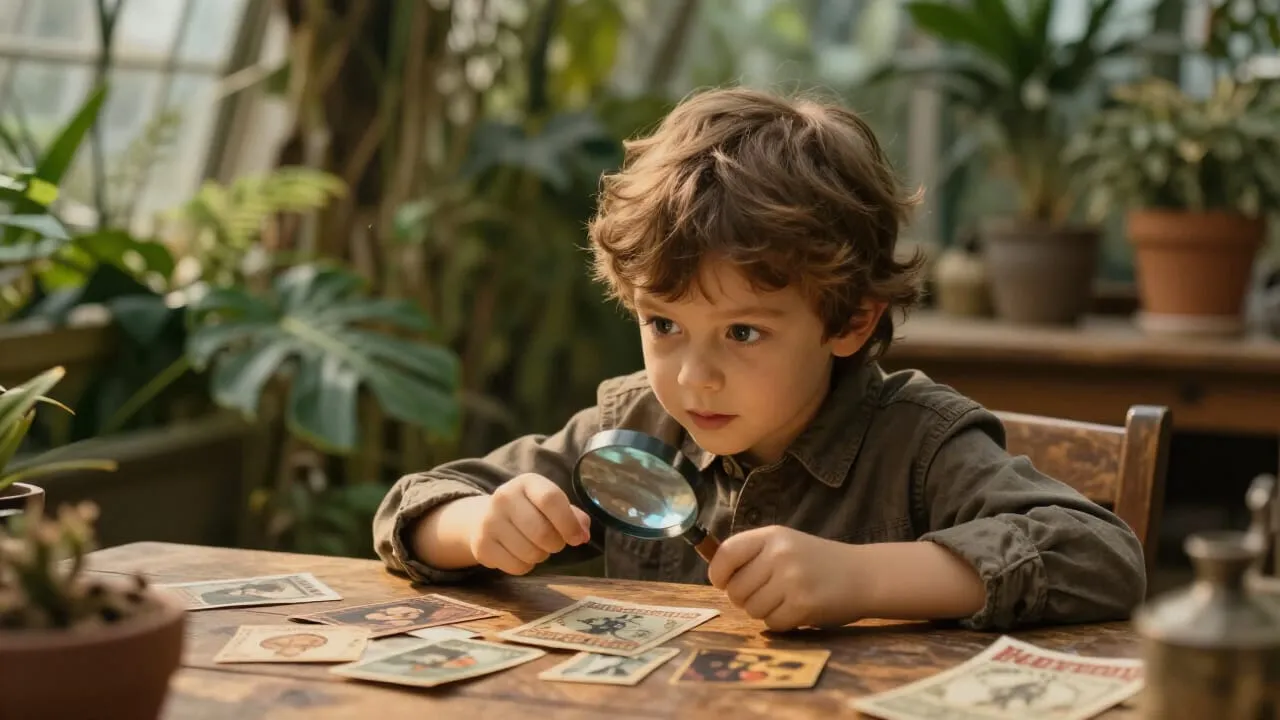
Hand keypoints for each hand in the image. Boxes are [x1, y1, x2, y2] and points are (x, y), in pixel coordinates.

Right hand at [468, 473, 591, 575]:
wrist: (484, 518)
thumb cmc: (527, 510)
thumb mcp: (549, 503)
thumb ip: (572, 515)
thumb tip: (583, 534)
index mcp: (526, 482)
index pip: (551, 500)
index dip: (569, 523)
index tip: (577, 538)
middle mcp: (504, 497)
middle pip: (542, 532)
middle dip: (556, 544)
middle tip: (555, 543)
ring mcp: (489, 521)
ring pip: (530, 553)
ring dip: (541, 556)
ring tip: (535, 546)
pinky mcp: (481, 545)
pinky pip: (516, 566)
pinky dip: (525, 566)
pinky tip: (520, 554)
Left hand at [706, 525, 863, 630]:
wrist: (863, 574)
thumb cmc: (817, 561)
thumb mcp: (785, 545)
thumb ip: (753, 555)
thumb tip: (717, 575)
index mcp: (772, 536)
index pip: (727, 553)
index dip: (718, 573)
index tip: (723, 583)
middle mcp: (780, 554)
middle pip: (736, 590)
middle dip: (744, 599)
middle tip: (764, 595)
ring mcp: (792, 580)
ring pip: (752, 609)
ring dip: (764, 612)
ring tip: (784, 600)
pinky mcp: (804, 605)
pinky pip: (772, 623)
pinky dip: (781, 623)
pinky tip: (797, 611)